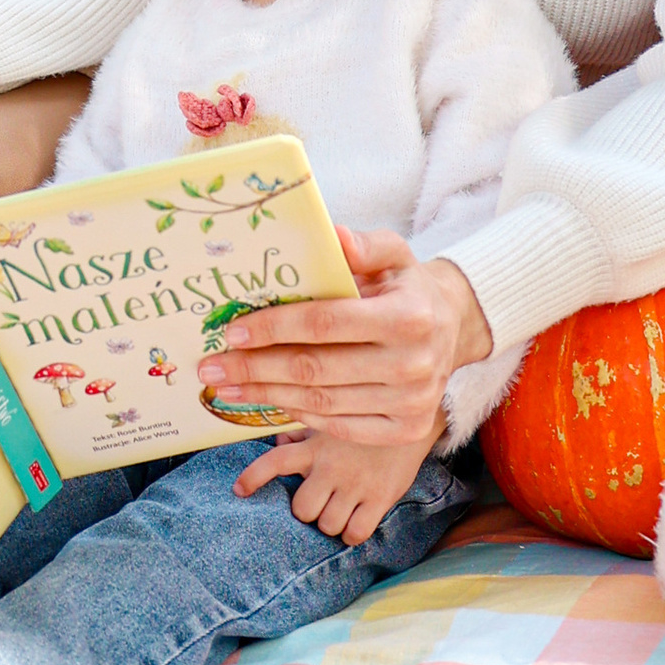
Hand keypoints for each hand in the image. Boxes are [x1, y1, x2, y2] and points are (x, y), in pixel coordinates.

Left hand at [201, 227, 488, 450]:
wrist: (453, 328)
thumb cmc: (407, 286)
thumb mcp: (394, 254)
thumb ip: (364, 245)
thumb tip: (333, 235)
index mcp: (410, 317)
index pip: (325, 324)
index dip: (274, 328)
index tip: (231, 332)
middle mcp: (414, 365)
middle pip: (315, 370)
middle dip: (255, 368)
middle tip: (211, 368)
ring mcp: (412, 404)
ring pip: (321, 403)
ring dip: (266, 395)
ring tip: (228, 387)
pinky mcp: (405, 429)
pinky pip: (338, 427)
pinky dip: (298, 415)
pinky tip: (268, 401)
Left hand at [237, 415, 442, 545]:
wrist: (415, 420)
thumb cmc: (366, 424)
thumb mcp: (332, 421)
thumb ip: (303, 433)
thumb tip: (277, 443)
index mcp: (315, 446)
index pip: (274, 462)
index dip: (253, 478)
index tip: (238, 490)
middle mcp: (331, 467)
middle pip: (301, 508)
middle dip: (307, 510)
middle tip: (321, 501)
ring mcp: (355, 485)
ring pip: (326, 524)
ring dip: (331, 522)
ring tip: (342, 508)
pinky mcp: (380, 499)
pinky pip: (354, 534)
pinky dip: (352, 534)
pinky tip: (357, 521)